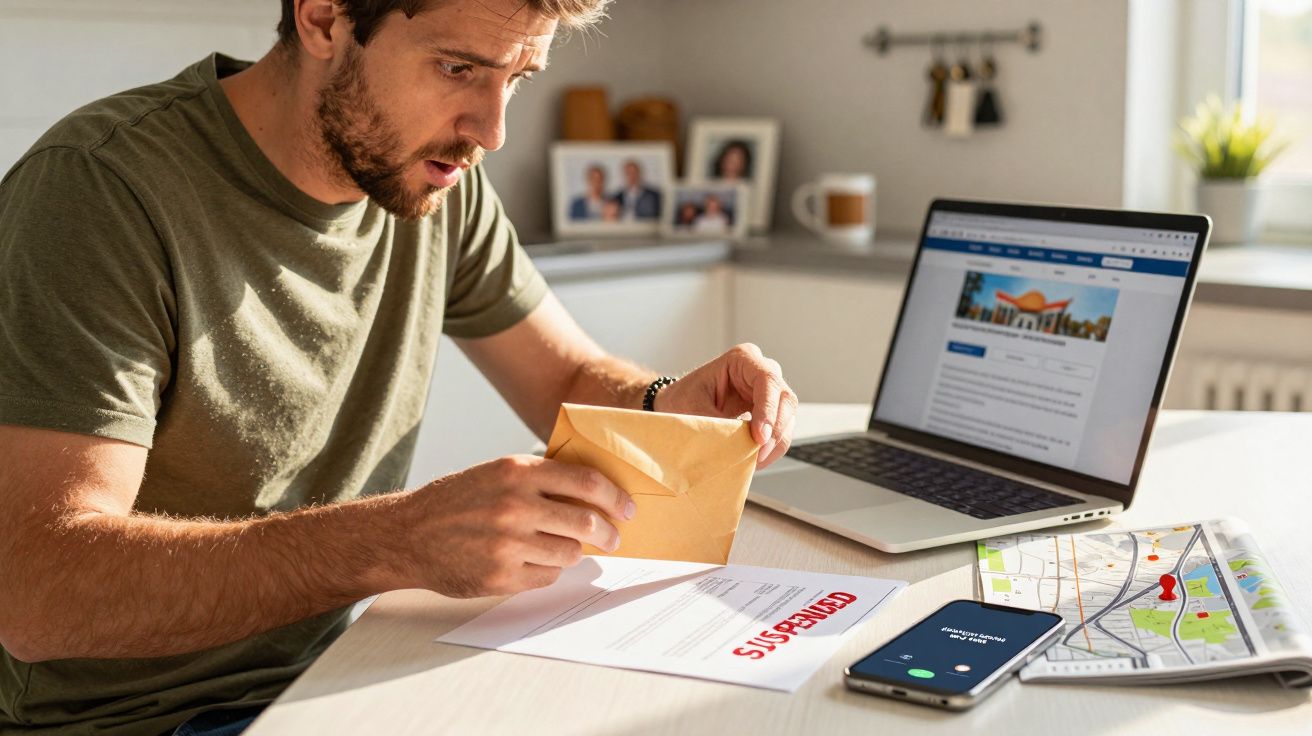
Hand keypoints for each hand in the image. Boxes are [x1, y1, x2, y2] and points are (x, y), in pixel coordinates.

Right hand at [397, 455, 634, 597]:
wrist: (407, 534)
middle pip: (586, 522)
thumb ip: (540, 478)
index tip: (628, 508)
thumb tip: (594, 492)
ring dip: (573, 552)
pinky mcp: (500, 575)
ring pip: (570, 553)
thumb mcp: (496, 472)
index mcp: (517, 472)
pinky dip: (547, 570)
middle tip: (612, 538)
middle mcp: (514, 506)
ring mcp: (507, 543)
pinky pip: (547, 576)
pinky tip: (532, 561)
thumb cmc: (456, 501)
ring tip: (561, 547)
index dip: (615, 497)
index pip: (586, 482)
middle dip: (607, 533)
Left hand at [653, 343, 797, 468]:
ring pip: (788, 417)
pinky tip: (756, 459)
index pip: (767, 380)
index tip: (759, 437)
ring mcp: (768, 392)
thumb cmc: (683, 399)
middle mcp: (760, 371)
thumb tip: (737, 446)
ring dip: (776, 443)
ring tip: (755, 461)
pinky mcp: (770, 411)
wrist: (679, 406)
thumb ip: (717, 425)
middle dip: (775, 430)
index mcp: (742, 359)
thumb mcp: (692, 409)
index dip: (767, 410)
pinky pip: (781, 430)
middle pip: (785, 399)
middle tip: (758, 454)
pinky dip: (773, 448)